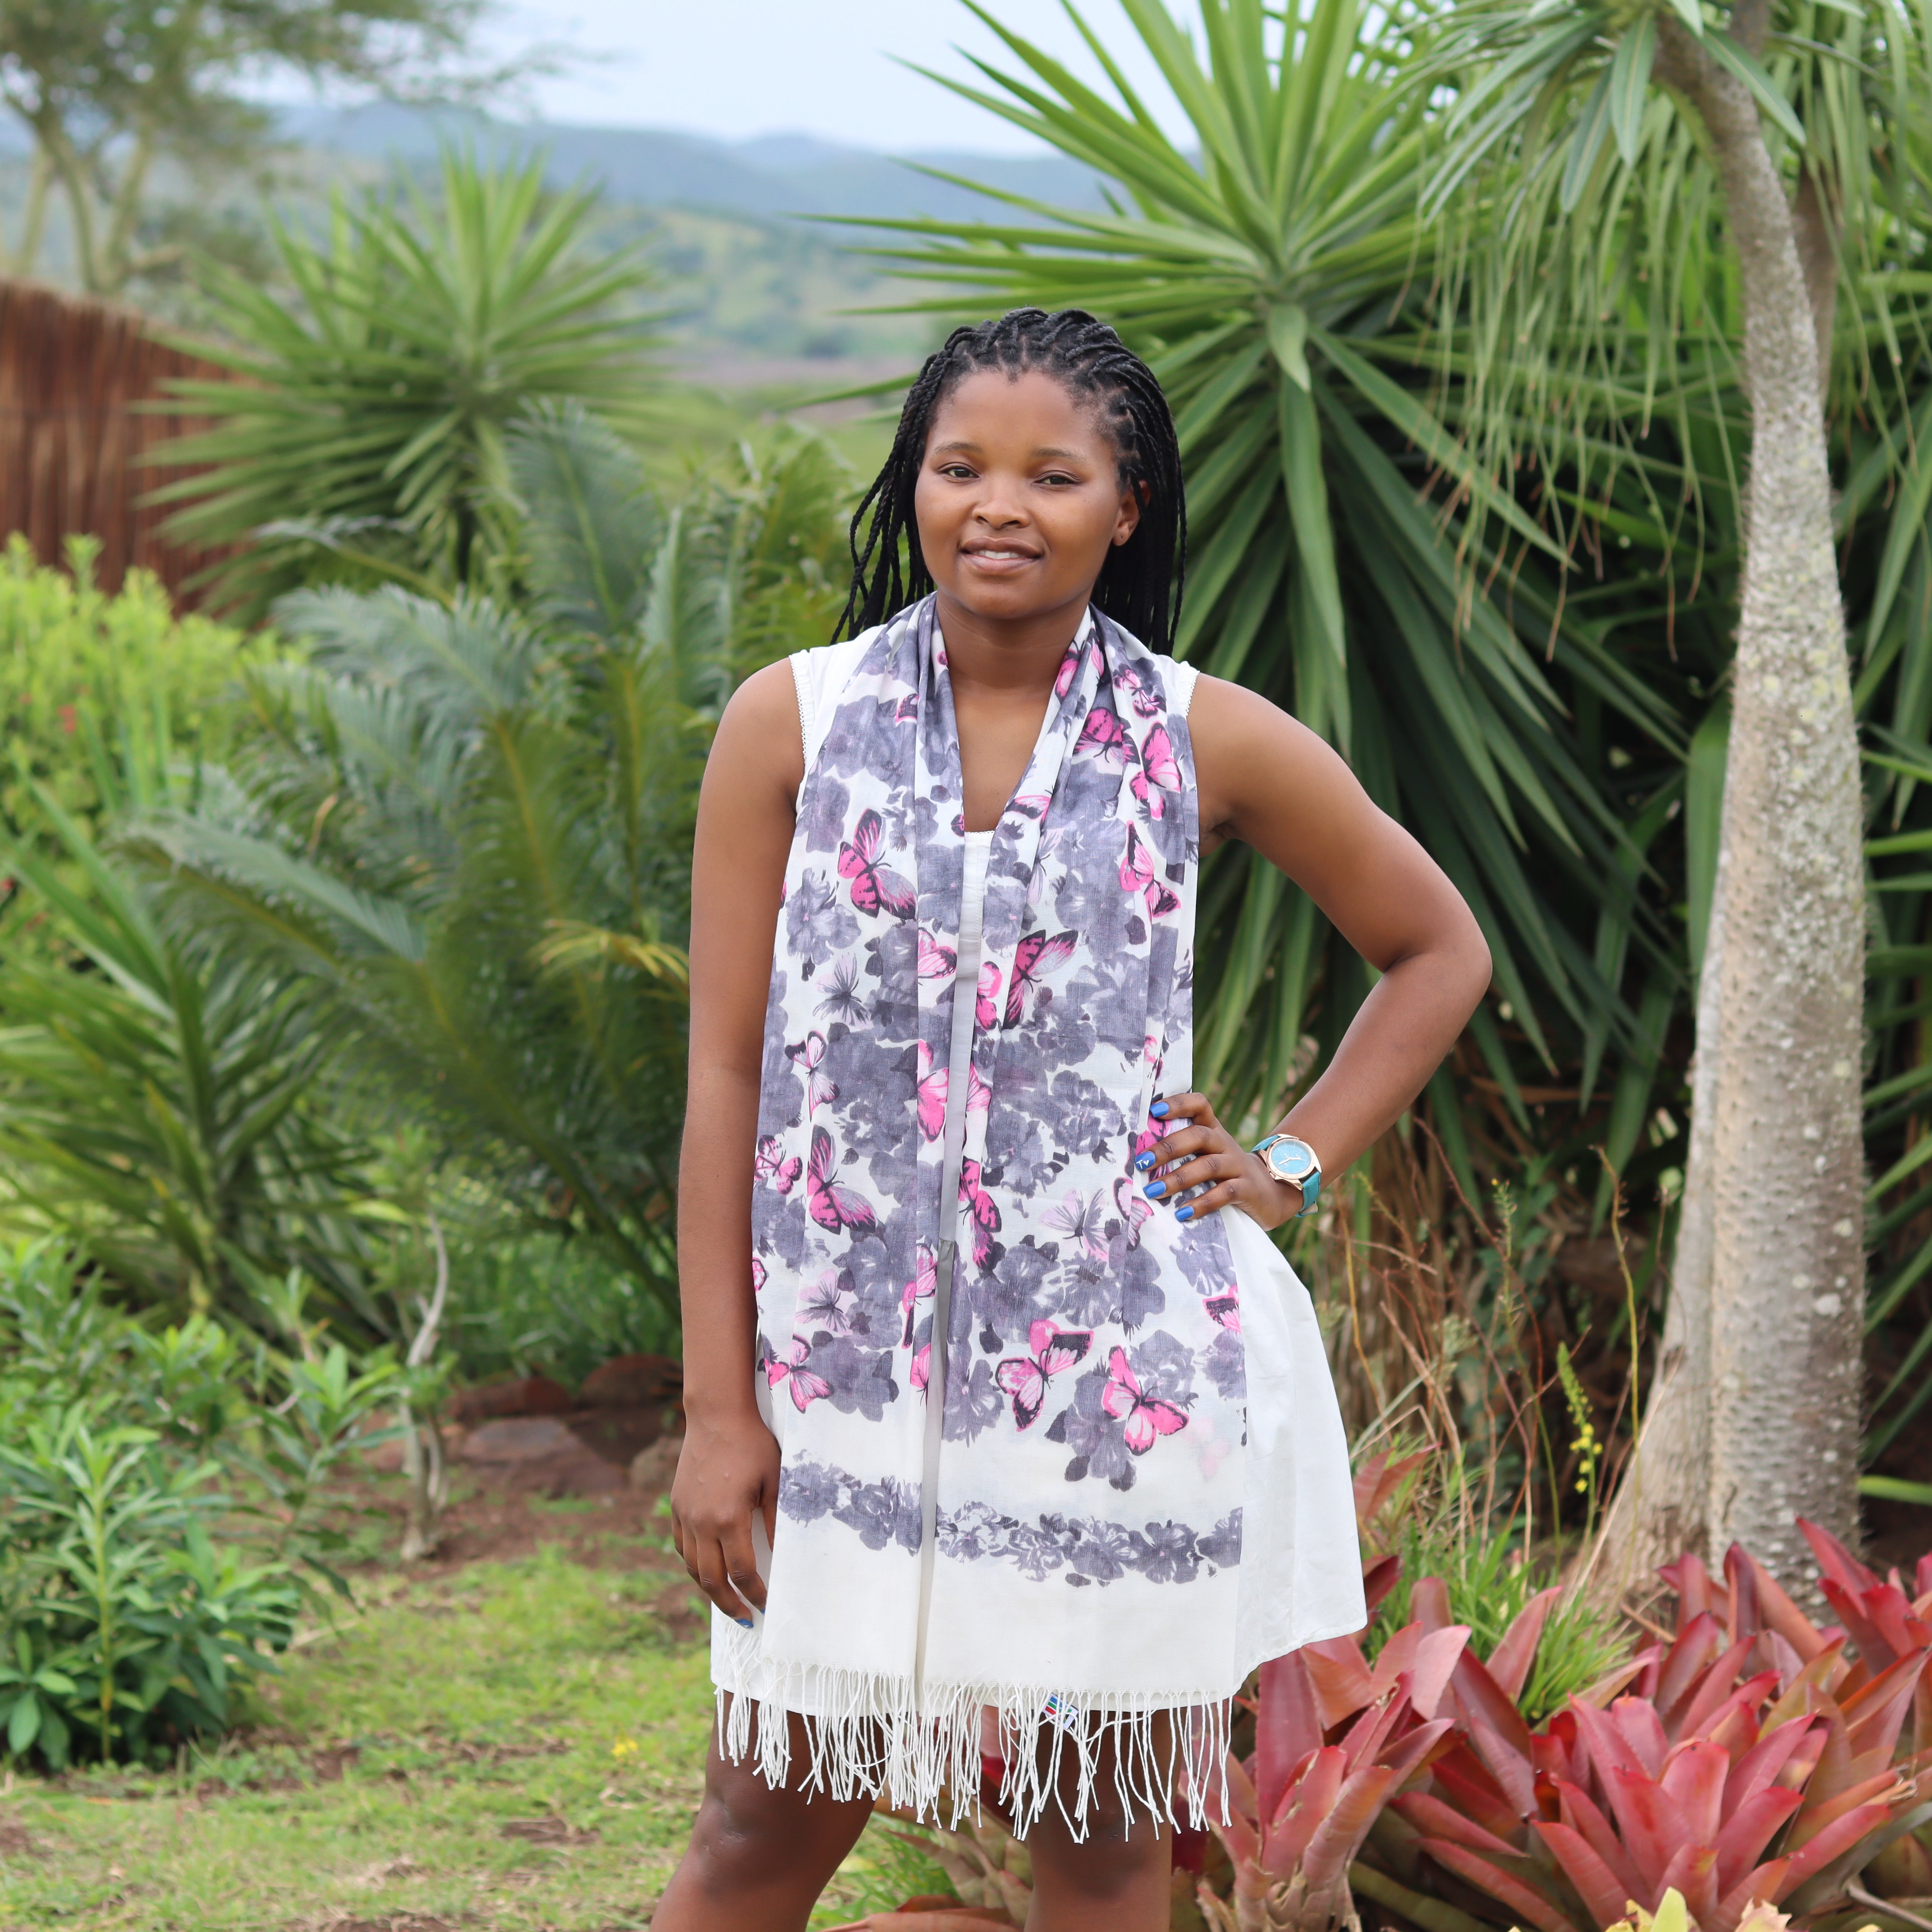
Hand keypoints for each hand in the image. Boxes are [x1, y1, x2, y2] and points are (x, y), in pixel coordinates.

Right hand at [669, 1404, 779, 1625]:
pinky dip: (693, 1564)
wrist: (717, 1415)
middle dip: (729, 1604)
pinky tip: (707, 1569)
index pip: (742, 1573)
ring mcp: (685, 1515)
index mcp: (729, 1519)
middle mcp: (702, 1523)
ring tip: (727, 1600)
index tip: (766, 1606)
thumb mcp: (774, 1482)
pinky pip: (681, 1546)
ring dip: (709, 1589)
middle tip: (745, 1619)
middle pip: (712, 1580)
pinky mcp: (676, 1506)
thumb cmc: (753, 1445)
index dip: (755, 1594)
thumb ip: (777, 1523)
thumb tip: (782, 1558)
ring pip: (692, 1567)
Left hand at [1134, 1091, 1303, 1231]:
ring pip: (1208, 1165)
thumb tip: (1138, 1158)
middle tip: (1142, 1162)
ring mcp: (1237, 1165)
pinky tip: (1182, 1213)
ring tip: (1153, 1192)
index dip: (1178, 1104)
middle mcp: (1225, 1143)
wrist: (1270, 1193)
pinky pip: (1224, 1193)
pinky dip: (1202, 1203)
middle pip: (1198, 1135)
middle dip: (1168, 1148)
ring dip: (1178, 1178)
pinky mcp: (1247, 1189)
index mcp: (1213, 1130)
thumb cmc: (1224, 1173)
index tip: (1153, 1111)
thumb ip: (1181, 1152)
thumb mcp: (1206, 1155)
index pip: (1199, 1105)